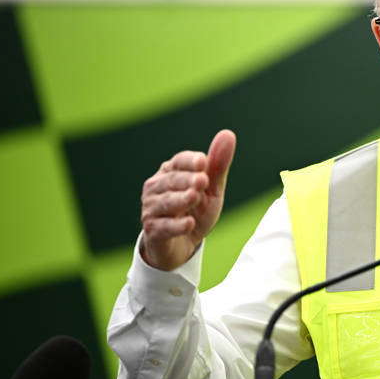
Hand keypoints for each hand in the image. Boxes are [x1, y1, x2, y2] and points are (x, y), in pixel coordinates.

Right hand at [140, 129, 235, 270]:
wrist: (182, 245)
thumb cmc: (196, 210)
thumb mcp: (212, 189)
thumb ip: (218, 165)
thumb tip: (228, 134)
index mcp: (171, 172)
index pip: (178, 161)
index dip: (189, 162)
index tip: (203, 162)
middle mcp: (156, 187)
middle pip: (171, 180)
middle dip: (186, 180)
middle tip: (202, 180)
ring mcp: (151, 209)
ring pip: (165, 202)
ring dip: (181, 200)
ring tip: (195, 197)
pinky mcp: (153, 231)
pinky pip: (163, 226)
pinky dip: (176, 225)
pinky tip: (189, 223)